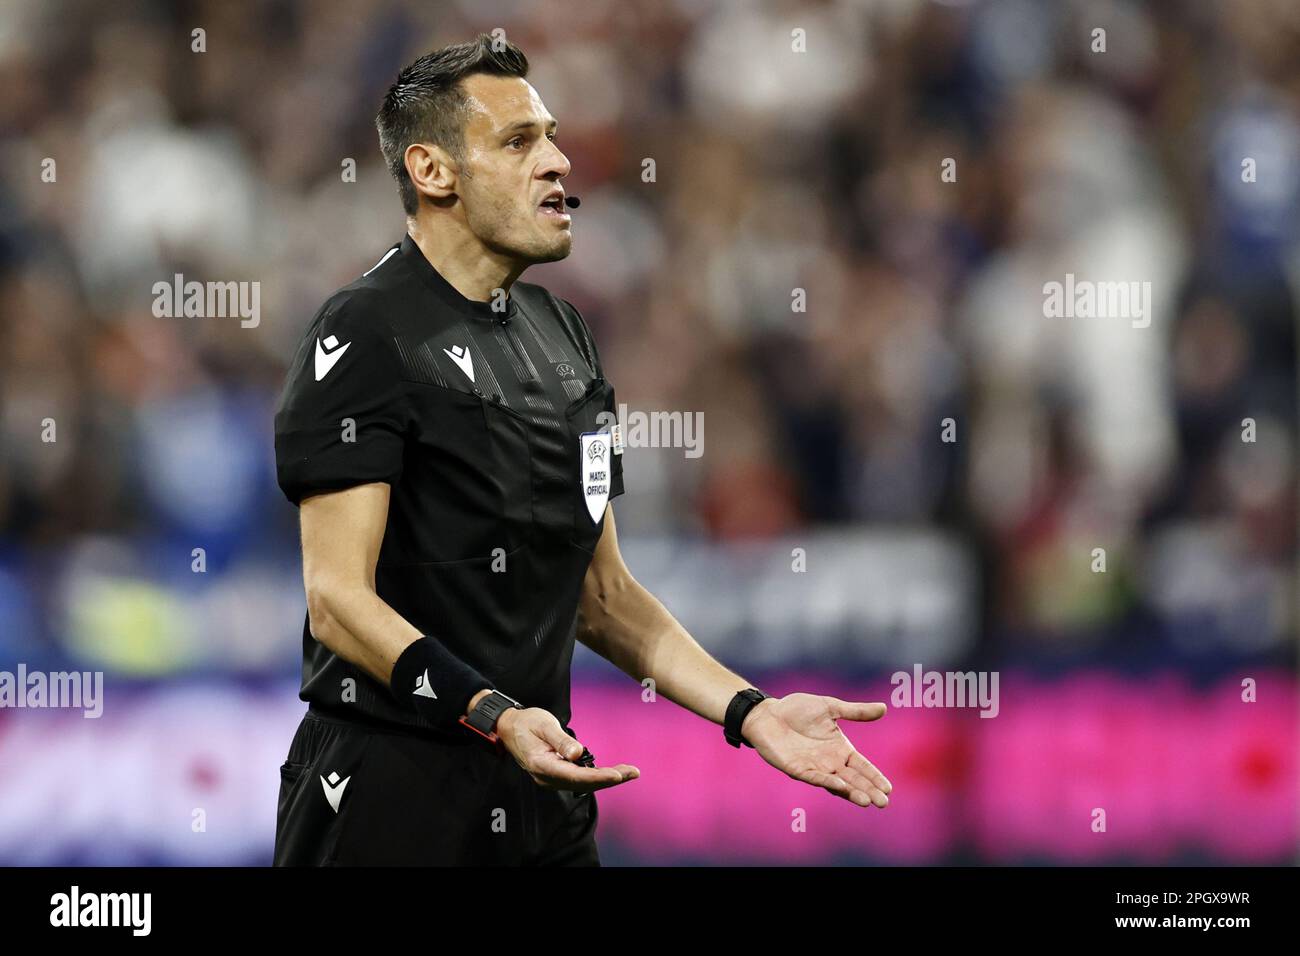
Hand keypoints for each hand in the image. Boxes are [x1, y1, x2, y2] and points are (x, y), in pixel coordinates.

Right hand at [496, 707, 639, 792]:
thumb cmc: (527, 723)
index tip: (618, 775)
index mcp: (542, 764)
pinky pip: (579, 779)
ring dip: (606, 779)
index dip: (598, 777)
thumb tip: (578, 754)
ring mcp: (551, 778)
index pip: (574, 776)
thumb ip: (561, 741)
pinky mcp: (556, 775)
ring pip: (582, 783)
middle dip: (609, 779)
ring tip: (630, 772)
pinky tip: (613, 773)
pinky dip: (597, 776)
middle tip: (634, 772)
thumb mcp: (544, 725)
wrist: (510, 728)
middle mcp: (546, 777)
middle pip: (582, 783)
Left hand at [741, 693, 891, 807]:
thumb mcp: (830, 707)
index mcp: (840, 748)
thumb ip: (855, 711)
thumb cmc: (797, 709)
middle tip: (883, 803)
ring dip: (852, 792)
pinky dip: (828, 782)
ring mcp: (814, 767)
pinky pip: (815, 778)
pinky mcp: (797, 769)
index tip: (889, 788)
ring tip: (867, 801)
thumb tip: (884, 708)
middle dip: (869, 790)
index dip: (875, 777)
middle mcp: (830, 762)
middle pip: (854, 779)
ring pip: (837, 784)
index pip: (862, 766)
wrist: (768, 713)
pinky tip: (841, 787)